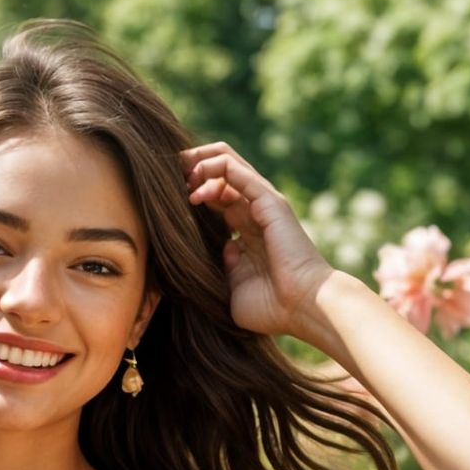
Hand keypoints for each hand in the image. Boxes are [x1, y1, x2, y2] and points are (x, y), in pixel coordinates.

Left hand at [180, 141, 335, 338]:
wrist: (302, 307)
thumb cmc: (272, 308)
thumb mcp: (233, 288)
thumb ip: (223, 268)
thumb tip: (220, 250)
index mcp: (248, 230)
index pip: (216, 196)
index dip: (191, 192)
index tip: (168, 203)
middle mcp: (255, 211)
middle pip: (220, 172)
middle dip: (191, 168)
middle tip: (168, 178)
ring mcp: (263, 202)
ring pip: (226, 161)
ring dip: (198, 164)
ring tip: (180, 180)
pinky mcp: (268, 200)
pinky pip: (234, 170)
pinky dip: (211, 170)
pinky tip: (195, 188)